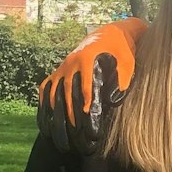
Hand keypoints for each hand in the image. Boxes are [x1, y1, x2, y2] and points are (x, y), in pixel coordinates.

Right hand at [38, 18, 146, 153]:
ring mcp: (61, 68)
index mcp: (86, 58)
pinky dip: (44, 108)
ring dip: (57, 116)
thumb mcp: (127, 60)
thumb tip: (115, 99)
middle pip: (68, 92)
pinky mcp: (57, 72)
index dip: (86, 101)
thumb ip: (123, 78)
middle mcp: (70, 63)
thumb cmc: (121, 49)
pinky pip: (46, 91)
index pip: (85, 84)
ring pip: (55, 95)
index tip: (88, 118)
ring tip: (62, 138)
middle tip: (77, 135)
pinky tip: (45, 127)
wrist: (108, 34)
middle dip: (71, 115)